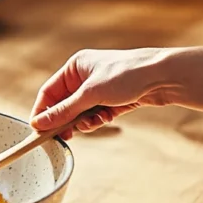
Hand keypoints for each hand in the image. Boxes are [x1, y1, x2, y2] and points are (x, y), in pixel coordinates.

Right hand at [30, 46, 202, 137]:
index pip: (49, 92)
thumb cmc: (127, 75)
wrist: (164, 76)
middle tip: (64, 136)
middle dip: (66, 120)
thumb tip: (39, 123)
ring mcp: (100, 89)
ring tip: (91, 124)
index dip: (43, 111)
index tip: (39, 130)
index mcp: (75, 67)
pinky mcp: (113, 99)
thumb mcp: (90, 94)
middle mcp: (85, 76)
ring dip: (84, 122)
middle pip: (64, 104)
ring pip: (81, 112)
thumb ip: (64, 111)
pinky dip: (98, 120)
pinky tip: (105, 119)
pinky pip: (96, 114)